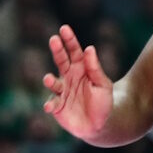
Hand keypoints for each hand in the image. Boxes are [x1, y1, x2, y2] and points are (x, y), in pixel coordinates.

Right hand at [43, 25, 112, 139]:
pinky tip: (50, 106)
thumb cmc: (103, 102)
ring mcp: (61, 91)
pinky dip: (50, 104)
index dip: (69, 40)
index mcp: (81, 68)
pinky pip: (52, 103)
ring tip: (48, 79)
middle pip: (61, 61)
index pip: (74, 51)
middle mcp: (69, 77)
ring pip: (53, 82)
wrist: (100, 124)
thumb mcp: (103, 84)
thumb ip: (95, 68)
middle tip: (53, 39)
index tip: (64, 28)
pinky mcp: (57, 106)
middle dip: (57, 50)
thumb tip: (89, 48)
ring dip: (49, 80)